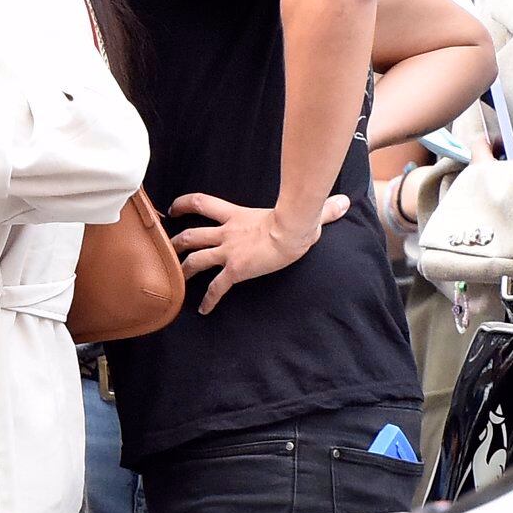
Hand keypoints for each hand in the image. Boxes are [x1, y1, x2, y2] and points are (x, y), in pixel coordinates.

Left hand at [169, 192, 351, 314]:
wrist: (291, 230)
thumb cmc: (297, 219)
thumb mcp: (303, 210)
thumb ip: (320, 208)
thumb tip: (343, 202)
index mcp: (235, 215)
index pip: (201, 202)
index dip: (184, 204)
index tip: (173, 209)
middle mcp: (226, 233)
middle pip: (191, 235)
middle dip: (176, 242)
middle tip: (168, 247)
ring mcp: (228, 252)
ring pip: (195, 260)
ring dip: (184, 270)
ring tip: (179, 282)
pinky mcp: (235, 269)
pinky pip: (216, 287)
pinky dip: (208, 299)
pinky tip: (203, 310)